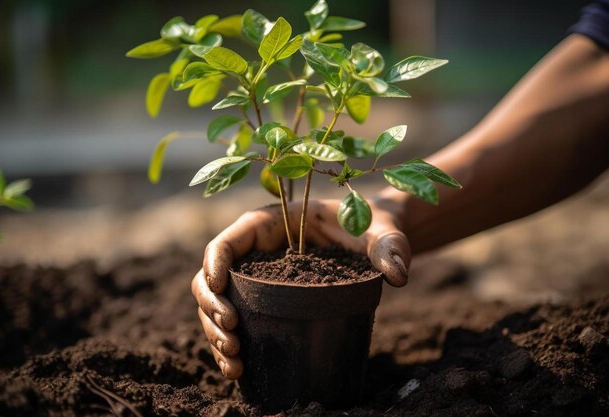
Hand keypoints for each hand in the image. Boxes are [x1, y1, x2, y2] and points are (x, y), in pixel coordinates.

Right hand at [191, 197, 409, 379]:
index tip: (219, 290)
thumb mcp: (380, 229)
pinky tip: (238, 368)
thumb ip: (389, 246)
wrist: (373, 235)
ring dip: (215, 333)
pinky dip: (228, 343)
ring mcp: (257, 277)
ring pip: (216, 303)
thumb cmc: (371, 223)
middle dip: (212, 308)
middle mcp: (255, 251)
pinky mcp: (265, 299)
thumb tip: (397, 275)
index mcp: (270, 224)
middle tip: (234, 336)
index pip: (227, 241)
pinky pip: (235, 319)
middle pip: (211, 277)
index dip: (214, 264)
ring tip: (235, 361)